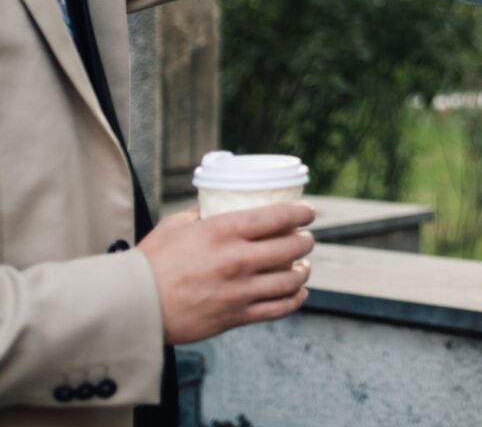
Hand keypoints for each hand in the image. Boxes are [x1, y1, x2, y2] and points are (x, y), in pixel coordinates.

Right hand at [138, 202, 315, 344]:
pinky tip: (299, 293)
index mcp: (224, 230)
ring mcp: (239, 290)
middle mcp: (237, 259)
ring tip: (303, 266)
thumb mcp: (177, 224)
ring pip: (290, 279)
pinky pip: (277, 309)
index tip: (309, 212)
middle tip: (306, 239)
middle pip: (291, 246)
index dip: (302, 212)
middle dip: (306, 241)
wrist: (132, 307)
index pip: (279, 216)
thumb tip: (218, 205)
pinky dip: (295, 300)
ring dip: (303, 270)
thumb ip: (203, 214)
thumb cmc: (151, 262)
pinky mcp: (235, 317)